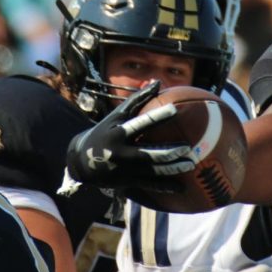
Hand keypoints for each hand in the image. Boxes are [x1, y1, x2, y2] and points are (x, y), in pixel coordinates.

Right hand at [61, 81, 193, 194]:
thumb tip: (158, 83)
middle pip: (148, 153)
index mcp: (118, 132)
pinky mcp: (126, 182)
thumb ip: (137, 101)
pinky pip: (149, 185)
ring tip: (191, 164)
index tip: (175, 110)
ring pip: (152, 171)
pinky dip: (166, 186)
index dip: (157, 116)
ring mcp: (124, 169)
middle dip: (169, 151)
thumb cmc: (105, 132)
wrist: (81, 161)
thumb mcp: (116, 117)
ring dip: (172, 168)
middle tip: (188, 147)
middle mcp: (120, 151)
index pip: (140, 123)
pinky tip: (181, 188)